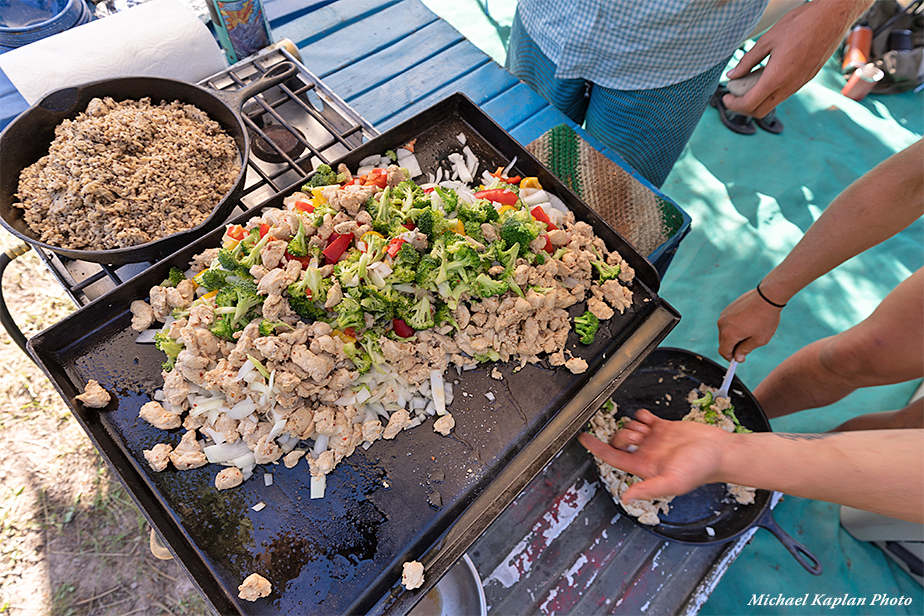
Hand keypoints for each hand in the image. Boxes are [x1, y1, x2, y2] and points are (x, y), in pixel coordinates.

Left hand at [578, 410, 729, 501]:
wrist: (720, 452)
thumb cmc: (700, 469)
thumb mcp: (673, 482)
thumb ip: (649, 489)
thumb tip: (627, 498)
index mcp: (644, 467)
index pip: (612, 457)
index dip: (596, 448)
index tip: (583, 438)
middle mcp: (646, 454)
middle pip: (619, 440)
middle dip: (622, 435)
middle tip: (638, 436)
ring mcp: (655, 440)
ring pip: (630, 428)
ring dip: (633, 424)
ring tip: (647, 429)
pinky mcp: (664, 428)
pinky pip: (644, 419)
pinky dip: (642, 416)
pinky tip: (650, 419)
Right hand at [717, 288, 781, 361]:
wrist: (767, 296)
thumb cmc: (765, 319)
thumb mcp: (759, 339)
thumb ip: (745, 349)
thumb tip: (737, 358)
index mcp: (729, 334)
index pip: (723, 351)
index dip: (730, 358)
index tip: (739, 359)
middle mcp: (722, 324)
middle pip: (723, 342)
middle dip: (732, 347)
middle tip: (746, 347)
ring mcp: (724, 315)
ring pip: (725, 331)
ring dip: (734, 336)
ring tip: (750, 332)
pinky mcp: (728, 308)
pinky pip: (728, 322)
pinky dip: (734, 326)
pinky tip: (748, 322)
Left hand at [723, 0, 871, 117]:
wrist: (834, 16)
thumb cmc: (800, 23)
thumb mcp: (767, 40)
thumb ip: (747, 60)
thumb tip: (732, 75)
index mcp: (777, 77)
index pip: (750, 104)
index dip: (733, 104)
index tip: (725, 97)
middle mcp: (790, 85)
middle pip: (760, 111)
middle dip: (743, 107)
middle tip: (733, 93)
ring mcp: (800, 84)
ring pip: (773, 103)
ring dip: (757, 99)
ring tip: (747, 82)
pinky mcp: (807, 79)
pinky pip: (784, 93)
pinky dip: (770, 92)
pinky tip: (765, 75)